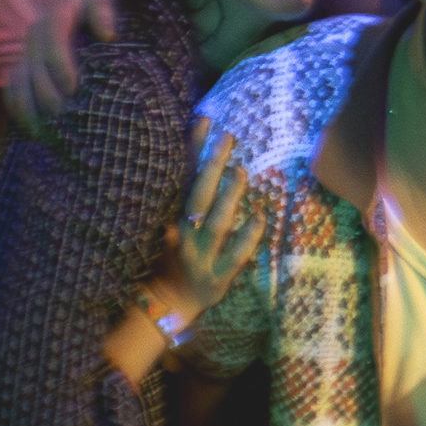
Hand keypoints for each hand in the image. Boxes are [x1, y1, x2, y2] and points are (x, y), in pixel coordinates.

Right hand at [4, 0, 117, 125]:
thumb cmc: (94, 1)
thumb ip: (104, 12)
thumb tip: (107, 35)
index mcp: (55, 15)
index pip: (54, 40)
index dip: (59, 64)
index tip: (72, 88)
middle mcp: (36, 33)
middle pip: (34, 65)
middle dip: (44, 91)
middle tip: (59, 114)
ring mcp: (27, 49)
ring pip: (19, 78)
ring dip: (26, 104)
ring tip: (38, 129)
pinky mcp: (23, 62)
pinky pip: (13, 85)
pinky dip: (16, 106)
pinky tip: (27, 127)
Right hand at [161, 119, 263, 317]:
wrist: (165, 305)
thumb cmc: (170, 258)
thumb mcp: (170, 225)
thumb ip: (184, 195)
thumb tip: (203, 156)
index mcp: (172, 217)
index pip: (182, 176)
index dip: (191, 148)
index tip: (203, 120)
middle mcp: (184, 233)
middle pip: (197, 194)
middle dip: (211, 165)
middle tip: (227, 137)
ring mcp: (201, 255)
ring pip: (215, 222)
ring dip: (228, 196)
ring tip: (240, 171)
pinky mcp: (218, 277)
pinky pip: (235, 255)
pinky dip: (248, 236)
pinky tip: (260, 217)